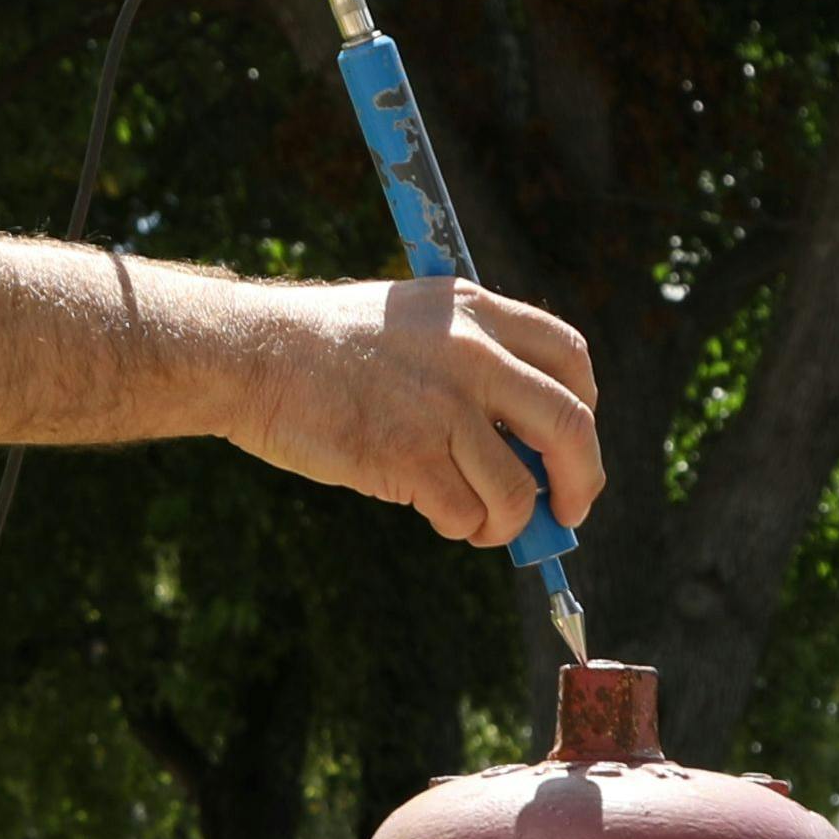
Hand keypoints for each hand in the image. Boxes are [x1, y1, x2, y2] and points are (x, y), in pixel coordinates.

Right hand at [221, 277, 602, 546]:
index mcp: (476, 311)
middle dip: (581, 482)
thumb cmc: (322, 347)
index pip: (570, 358)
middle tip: (569, 512)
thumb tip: (524, 448)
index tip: (572, 444)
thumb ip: (470, 358)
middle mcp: (474, 354)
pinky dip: (462, 527)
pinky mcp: (410, 456)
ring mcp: (444, 407)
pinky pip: (467, 513)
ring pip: (520, 489)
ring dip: (509, 522)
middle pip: (570, 427)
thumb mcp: (411, 321)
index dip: (585, 409)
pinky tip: (437, 516)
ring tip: (480, 524)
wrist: (253, 355)